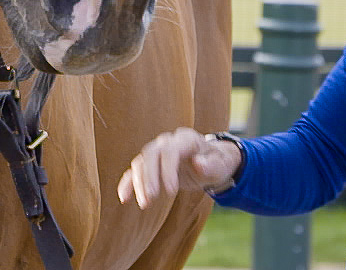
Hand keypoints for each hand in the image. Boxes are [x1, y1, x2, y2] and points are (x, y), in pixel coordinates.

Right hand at [117, 128, 241, 209]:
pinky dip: (128, 183)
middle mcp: (167, 142)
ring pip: (140, 162)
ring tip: (144, 204)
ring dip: (139, 183)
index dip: (167, 170)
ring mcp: (156, 152)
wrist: (211, 160)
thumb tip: (198, 164)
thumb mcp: (221, 164)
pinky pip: (135, 171)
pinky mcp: (150, 164)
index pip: (170, 150)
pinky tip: (124, 197)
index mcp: (185, 139)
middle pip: (150, 154)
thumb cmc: (218, 162)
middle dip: (148, 177)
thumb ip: (212, 165)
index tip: (171, 192)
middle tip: (150, 199)